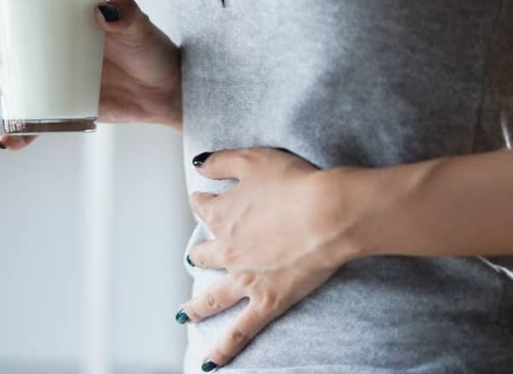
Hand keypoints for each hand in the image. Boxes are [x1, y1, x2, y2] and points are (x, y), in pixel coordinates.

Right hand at [0, 0, 180, 149]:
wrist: (168, 90)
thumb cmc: (152, 51)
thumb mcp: (141, 29)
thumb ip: (127, 15)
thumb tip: (103, 11)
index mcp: (56, 22)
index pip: (9, 11)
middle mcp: (45, 51)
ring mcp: (49, 82)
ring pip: (3, 84)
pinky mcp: (60, 111)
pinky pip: (30, 125)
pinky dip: (15, 134)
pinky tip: (6, 141)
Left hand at [177, 147, 354, 370]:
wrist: (327, 213)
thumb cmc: (295, 182)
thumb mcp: (253, 159)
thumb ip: (221, 162)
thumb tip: (199, 166)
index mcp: (222, 214)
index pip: (202, 207)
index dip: (203, 201)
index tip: (204, 198)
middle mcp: (227, 249)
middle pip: (204, 253)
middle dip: (200, 253)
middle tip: (198, 255)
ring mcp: (244, 279)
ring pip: (212, 298)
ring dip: (196, 307)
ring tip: (185, 314)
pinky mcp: (267, 301)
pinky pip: (240, 332)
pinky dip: (224, 348)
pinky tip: (210, 362)